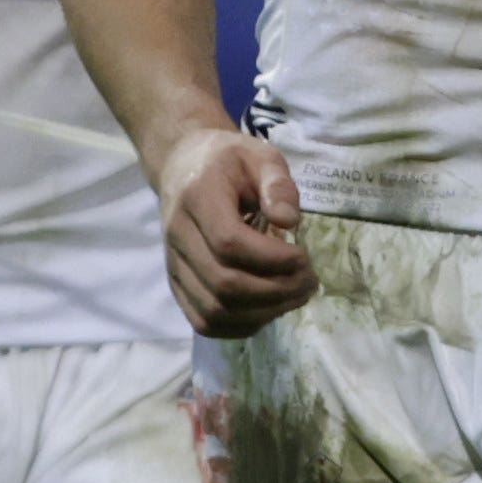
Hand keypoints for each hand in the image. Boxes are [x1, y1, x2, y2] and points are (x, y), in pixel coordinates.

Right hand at [162, 125, 314, 335]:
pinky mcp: (176, 285)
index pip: (229, 243)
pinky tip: (269, 310)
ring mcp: (173, 264)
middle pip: (223, 284)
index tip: (303, 256)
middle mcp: (177, 235)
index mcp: (197, 198)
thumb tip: (289, 222)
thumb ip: (278, 184)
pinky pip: (204, 322)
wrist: (183, 166)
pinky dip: (240, 326)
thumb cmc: (228, 162)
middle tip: (308, 282)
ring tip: (295, 297)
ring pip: (213, 311)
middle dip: (276, 291)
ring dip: (262, 313)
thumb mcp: (260, 156)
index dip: (272, 259)